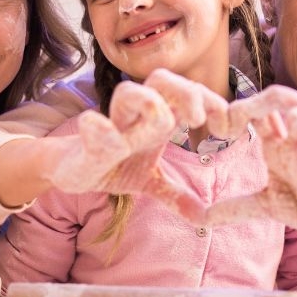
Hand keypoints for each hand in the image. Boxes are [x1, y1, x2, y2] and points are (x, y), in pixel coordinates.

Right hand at [49, 80, 206, 223]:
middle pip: (161, 80)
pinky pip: (91, 125)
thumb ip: (175, 194)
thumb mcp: (148, 182)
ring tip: (163, 124)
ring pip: (126, 93)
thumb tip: (202, 217)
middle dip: (184, 93)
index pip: (188, 94)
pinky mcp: (85, 141)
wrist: (70, 169)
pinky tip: (115, 145)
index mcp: (155, 120)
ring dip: (149, 103)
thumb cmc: (112, 165)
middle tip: (197, 118)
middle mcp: (135, 116)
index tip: (226, 128)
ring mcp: (110, 125)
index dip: (211, 103)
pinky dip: (101, 130)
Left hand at [207, 92, 296, 237]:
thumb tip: (195, 217)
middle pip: (294, 105)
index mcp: (282, 143)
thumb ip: (230, 208)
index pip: (262, 112)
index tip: (220, 130)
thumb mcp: (263, 206)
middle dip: (275, 100)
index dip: (241, 111)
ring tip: (294, 122)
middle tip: (250, 109)